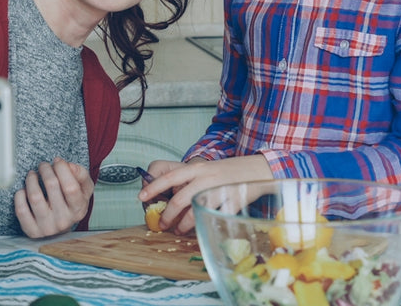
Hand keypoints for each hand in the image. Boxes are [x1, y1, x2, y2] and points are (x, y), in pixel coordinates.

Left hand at [14, 158, 93, 237]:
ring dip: (31, 179)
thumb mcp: (84, 189)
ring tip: (32, 175)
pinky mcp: (32, 230)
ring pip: (35, 196)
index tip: (58, 162)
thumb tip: (68, 165)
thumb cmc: (71, 204)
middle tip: (43, 166)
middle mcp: (63, 221)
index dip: (62, 169)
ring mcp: (47, 227)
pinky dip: (20, 195)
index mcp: (78, 210)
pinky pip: (21, 209)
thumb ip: (81, 174)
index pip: (70, 187)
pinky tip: (24, 190)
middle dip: (46, 169)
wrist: (61, 227)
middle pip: (52, 186)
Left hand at [138, 156, 271, 233]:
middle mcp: (206, 178)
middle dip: (168, 216)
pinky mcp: (234, 202)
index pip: (170, 176)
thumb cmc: (228, 172)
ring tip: (180, 231)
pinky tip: (202, 230)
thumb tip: (168, 195)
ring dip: (184, 225)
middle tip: (163, 225)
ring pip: (195, 212)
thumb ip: (190, 180)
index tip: (141, 197)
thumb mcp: (207, 170)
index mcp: (198, 169)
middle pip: (180, 199)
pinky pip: (215, 218)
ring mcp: (220, 190)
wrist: (258, 169)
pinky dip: (206, 226)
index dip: (154, 187)